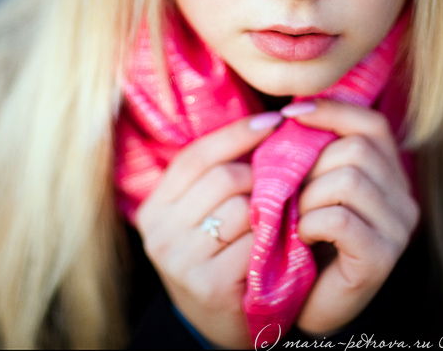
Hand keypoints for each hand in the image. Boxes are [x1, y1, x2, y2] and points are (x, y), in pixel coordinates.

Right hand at [134, 112, 282, 347]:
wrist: (223, 322)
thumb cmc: (220, 256)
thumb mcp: (204, 215)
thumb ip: (219, 177)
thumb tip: (265, 122)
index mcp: (155, 206)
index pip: (196, 156)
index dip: (237, 133)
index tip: (274, 121)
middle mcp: (158, 232)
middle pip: (222, 178)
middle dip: (261, 175)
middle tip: (287, 179)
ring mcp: (180, 260)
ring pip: (240, 208)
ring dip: (270, 209)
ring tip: (283, 214)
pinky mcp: (207, 286)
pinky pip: (253, 244)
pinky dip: (273, 241)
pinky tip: (281, 244)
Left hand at [282, 100, 419, 335]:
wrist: (305, 302)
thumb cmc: (301, 238)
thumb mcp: (306, 186)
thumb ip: (309, 153)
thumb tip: (291, 111)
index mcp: (387, 174)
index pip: (371, 124)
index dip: (331, 110)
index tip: (289, 113)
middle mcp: (402, 198)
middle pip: (356, 149)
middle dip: (309, 164)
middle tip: (288, 191)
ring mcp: (397, 230)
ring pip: (349, 180)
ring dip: (307, 195)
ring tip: (294, 216)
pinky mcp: (381, 258)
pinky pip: (340, 219)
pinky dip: (311, 222)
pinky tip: (303, 235)